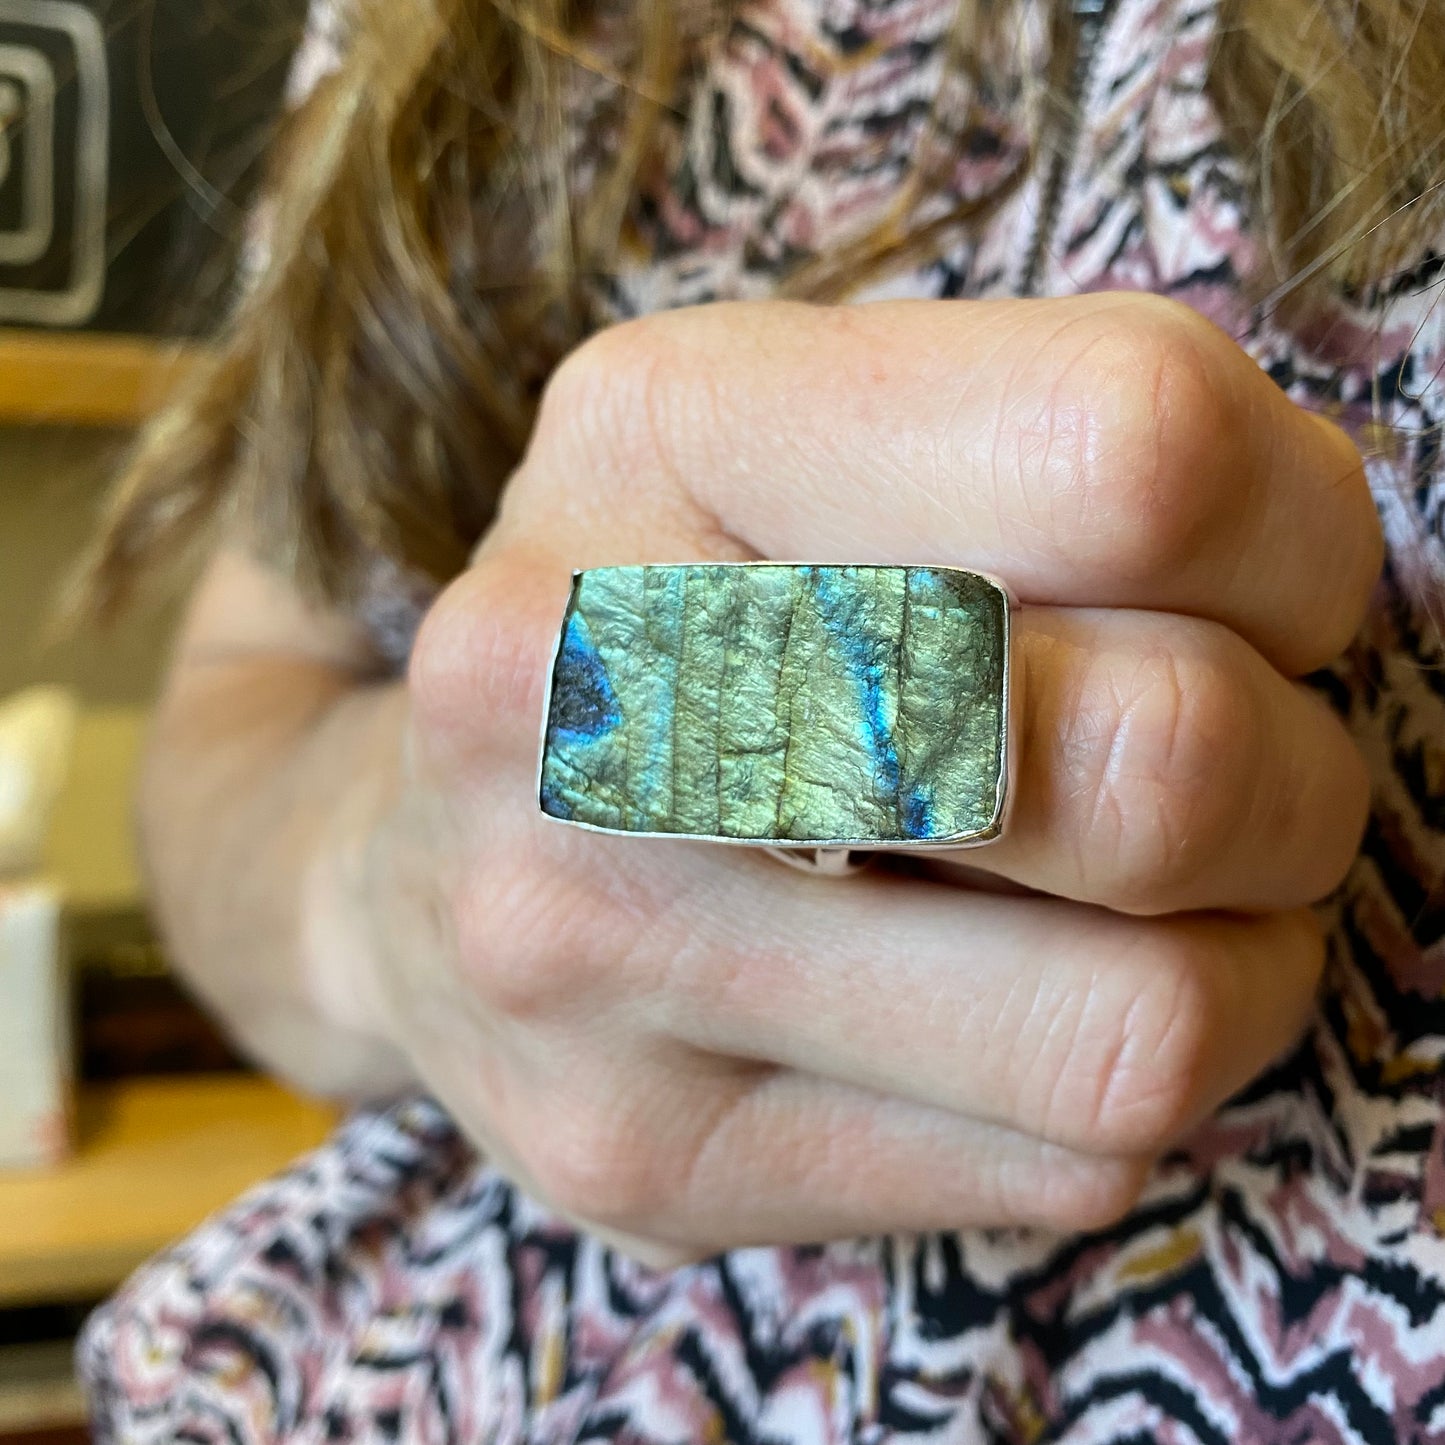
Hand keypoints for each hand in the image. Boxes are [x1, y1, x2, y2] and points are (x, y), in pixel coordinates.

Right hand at [354, 294, 1379, 1264]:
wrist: (420, 853)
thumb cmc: (691, 615)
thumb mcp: (837, 432)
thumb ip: (1079, 443)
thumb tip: (1320, 574)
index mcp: (662, 426)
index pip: (1134, 451)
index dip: (1293, 536)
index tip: (1260, 590)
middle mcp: (578, 683)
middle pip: (1151, 762)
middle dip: (1289, 780)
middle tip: (1232, 772)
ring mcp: (583, 943)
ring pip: (1136, 1025)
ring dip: (1233, 966)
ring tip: (1153, 913)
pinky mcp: (639, 1146)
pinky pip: (1055, 1163)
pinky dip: (1116, 1085)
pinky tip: (1023, 1011)